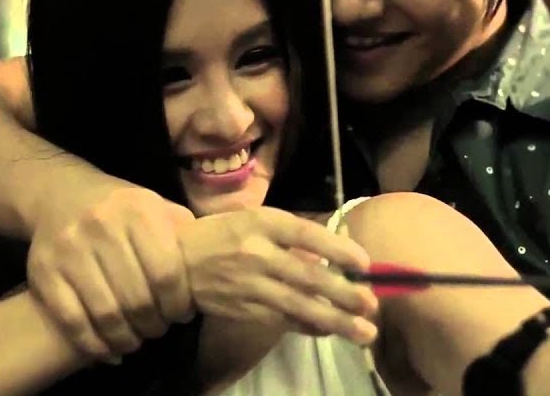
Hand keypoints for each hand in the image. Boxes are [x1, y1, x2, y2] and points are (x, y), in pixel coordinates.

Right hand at [28, 185, 194, 360]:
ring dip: (127, 339)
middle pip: (137, 298)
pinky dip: (94, 345)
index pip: (168, 273)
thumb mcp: (157, 207)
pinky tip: (109, 350)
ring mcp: (69, 250)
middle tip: (159, 330)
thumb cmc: (121, 209)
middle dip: (154, 324)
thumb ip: (184, 233)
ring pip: (106, 314)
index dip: (179, 304)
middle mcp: (102, 226)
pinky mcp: (43, 272)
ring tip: (136, 340)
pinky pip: (72, 321)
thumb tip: (216, 265)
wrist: (60, 194)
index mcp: (139, 211)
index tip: (182, 315)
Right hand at [178, 207, 379, 344]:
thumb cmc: (225, 234)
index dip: (338, 249)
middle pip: (307, 276)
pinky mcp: (245, 310)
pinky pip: (284, 321)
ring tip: (363, 331)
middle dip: (344, 293)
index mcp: (263, 223)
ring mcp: (250, 285)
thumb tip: (339, 250)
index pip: (306, 234)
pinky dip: (310, 327)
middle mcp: (257, 254)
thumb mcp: (257, 219)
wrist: (177, 263)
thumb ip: (293, 233)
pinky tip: (331, 331)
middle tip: (372, 304)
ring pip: (298, 305)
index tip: (365, 263)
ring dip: (334, 320)